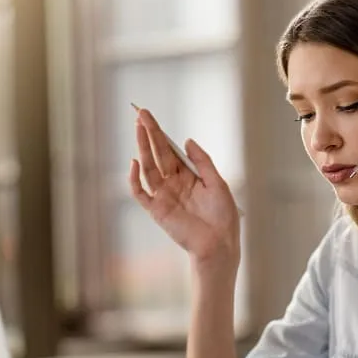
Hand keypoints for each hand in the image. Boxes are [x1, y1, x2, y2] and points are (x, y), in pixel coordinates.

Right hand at [128, 108, 240, 269]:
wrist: (219, 244)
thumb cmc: (223, 217)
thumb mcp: (217, 183)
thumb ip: (202, 161)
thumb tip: (186, 141)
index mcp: (188, 177)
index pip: (170, 150)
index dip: (160, 134)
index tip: (150, 116)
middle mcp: (173, 184)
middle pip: (157, 154)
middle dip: (149, 133)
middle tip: (140, 113)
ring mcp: (163, 196)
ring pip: (148, 167)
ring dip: (142, 147)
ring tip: (138, 127)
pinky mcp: (156, 210)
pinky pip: (140, 193)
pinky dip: (135, 179)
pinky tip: (135, 162)